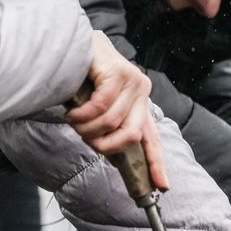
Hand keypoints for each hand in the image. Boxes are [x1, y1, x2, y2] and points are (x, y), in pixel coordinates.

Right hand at [64, 32, 168, 188]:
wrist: (68, 43)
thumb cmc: (79, 77)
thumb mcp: (95, 107)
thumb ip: (107, 128)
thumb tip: (111, 156)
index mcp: (139, 103)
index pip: (153, 138)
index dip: (157, 163)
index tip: (162, 186)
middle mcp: (141, 91)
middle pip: (132, 135)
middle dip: (105, 145)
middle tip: (86, 139)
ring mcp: (132, 80)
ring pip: (113, 123)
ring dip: (87, 128)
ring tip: (74, 120)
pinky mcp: (119, 72)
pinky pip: (102, 106)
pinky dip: (83, 114)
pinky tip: (73, 111)